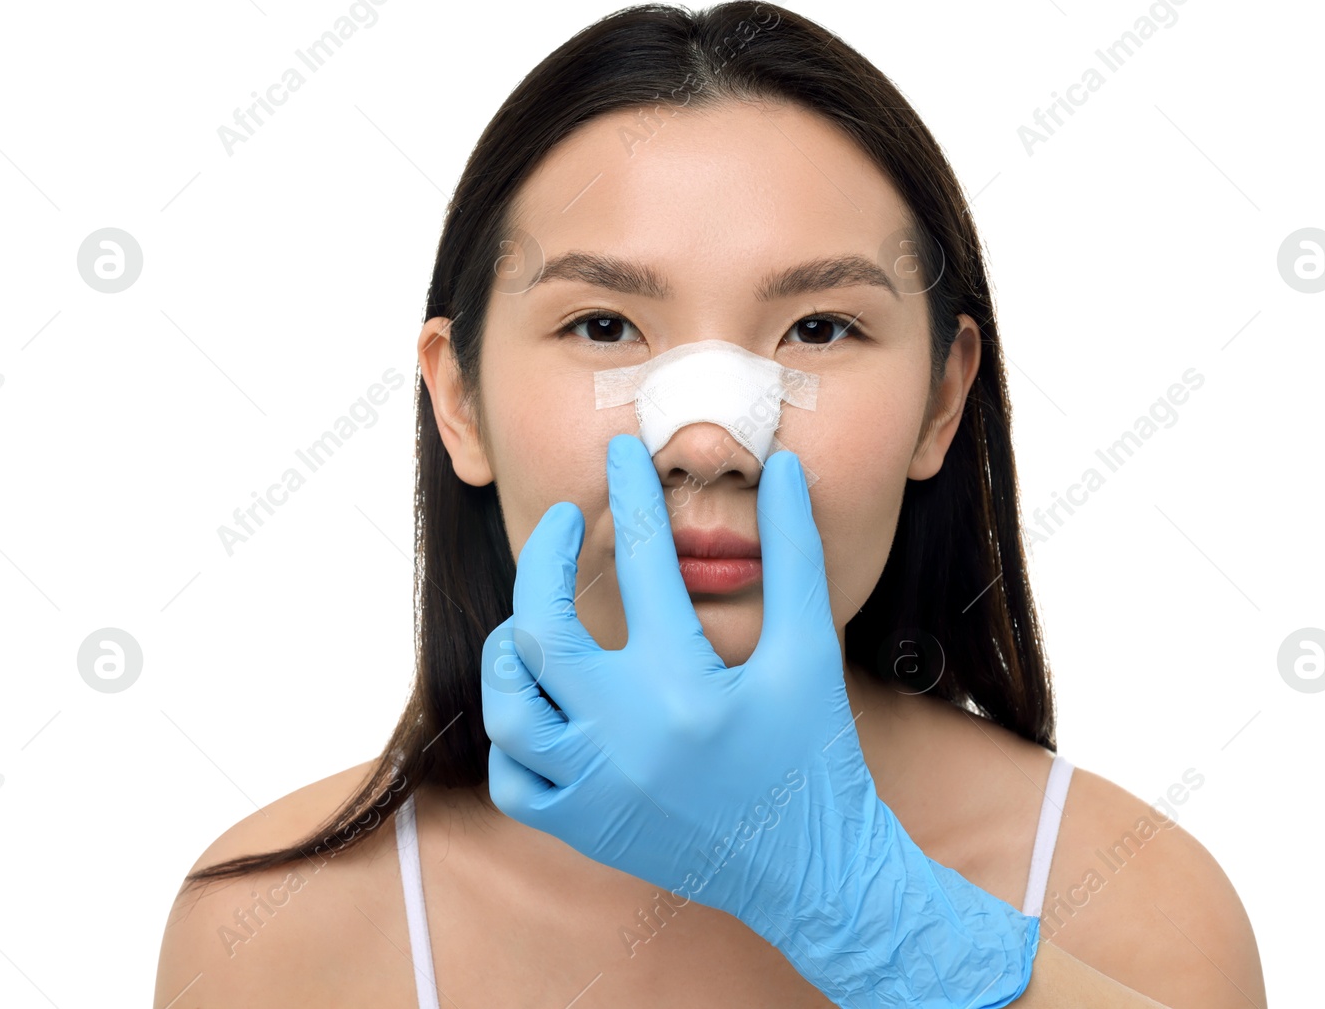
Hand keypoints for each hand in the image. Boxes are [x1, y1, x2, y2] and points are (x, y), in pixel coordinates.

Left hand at [481, 433, 1036, 1006]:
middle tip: (567, 524)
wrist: (814, 873)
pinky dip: (516, 735)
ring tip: (538, 616)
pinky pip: (514, 778)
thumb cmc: (816, 757)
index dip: (632, 494)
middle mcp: (625, 739)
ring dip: (512, 650)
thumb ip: (795, 556)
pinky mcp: (584, 829)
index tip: (620, 452)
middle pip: (540, 629)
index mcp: (685, 689)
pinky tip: (543, 701)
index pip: (645, 563)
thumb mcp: (812, 652)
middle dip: (544, 560)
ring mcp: (595, 790)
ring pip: (507, 705)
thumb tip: (786, 468)